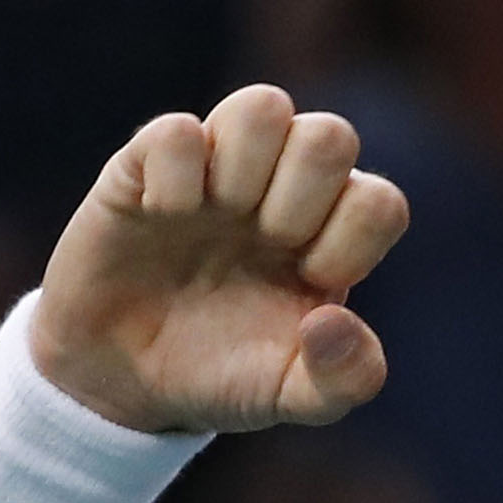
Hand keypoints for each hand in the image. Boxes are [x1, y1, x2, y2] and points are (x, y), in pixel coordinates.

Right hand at [31, 85, 409, 433]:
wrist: (123, 381)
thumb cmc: (220, 375)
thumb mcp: (290, 397)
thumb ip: (346, 379)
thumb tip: (333, 320)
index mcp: (329, 236)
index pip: (380, 202)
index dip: (351, 242)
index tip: (309, 281)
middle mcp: (281, 190)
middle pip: (332, 135)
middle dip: (303, 197)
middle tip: (267, 241)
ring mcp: (216, 172)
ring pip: (264, 105)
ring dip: (247, 166)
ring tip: (217, 215)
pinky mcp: (144, 167)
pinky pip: (177, 129)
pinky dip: (175, 172)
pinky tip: (161, 214)